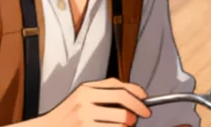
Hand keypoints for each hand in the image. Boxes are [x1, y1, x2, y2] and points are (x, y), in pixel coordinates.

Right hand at [25, 78, 151, 126]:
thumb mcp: (81, 97)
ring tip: (126, 125)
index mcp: (85, 90)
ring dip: (128, 124)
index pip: (119, 87)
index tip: (144, 99)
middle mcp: (84, 101)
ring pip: (121, 119)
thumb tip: (134, 95)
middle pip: (123, 101)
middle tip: (142, 115)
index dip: (136, 93)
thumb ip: (104, 92)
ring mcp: (84, 118)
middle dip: (138, 109)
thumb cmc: (66, 116)